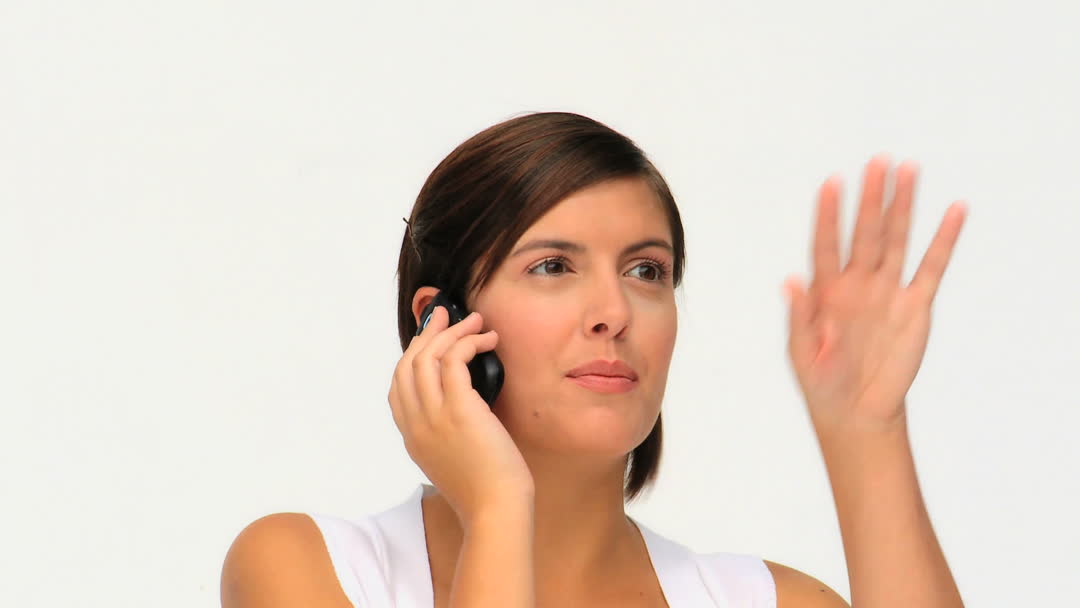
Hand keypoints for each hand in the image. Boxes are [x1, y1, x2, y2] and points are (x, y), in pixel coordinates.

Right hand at [387, 306, 533, 523]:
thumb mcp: (454, 458)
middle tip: (448, 316)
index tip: (432, 338)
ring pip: (427, 357)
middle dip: (427, 334)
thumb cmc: (486, 489)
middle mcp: (416, 424)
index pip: (398, 386)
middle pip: (408, 364)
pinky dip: (468, 342)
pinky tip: (487, 340)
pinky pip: (454, 360)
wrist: (495, 510)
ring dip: (451, 332)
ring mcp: (433, 416)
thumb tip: (466, 403)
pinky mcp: (459, 410)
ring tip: (475, 321)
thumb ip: (448, 432)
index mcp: (412, 437)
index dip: (413, 355)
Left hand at [783, 156, 967, 433]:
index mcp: (825, 291)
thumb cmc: (822, 382)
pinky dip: (943, 240)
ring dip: (903, 206)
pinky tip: (953, 211)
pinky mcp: (915, 306)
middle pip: (865, 232)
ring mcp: (887, 291)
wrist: (857, 412)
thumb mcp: (802, 353)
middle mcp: (857, 283)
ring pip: (897, 240)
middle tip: (878, 161)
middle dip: (871, 198)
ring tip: (909, 170)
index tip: (831, 183)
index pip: (826, 244)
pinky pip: (932, 268)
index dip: (829, 215)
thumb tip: (788, 282)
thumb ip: (799, 317)